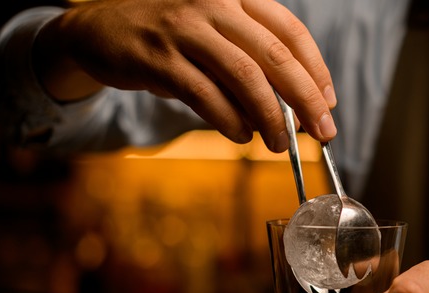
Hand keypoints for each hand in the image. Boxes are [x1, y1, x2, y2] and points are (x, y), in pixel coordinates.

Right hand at [34, 0, 335, 150]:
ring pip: (244, 77)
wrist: (100, 30)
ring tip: (279, 143)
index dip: (316, 70)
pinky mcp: (158, 58)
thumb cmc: (173, 38)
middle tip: (322, 131)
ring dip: (270, 117)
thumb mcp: (217, 36)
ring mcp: (185, 28)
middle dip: (306, 99)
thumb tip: (297, 109)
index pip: (290, 31)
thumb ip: (253, 63)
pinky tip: (241, 136)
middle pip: (275, 55)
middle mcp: (214, 4)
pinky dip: (230, 121)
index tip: (329, 103)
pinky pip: (206, 96)